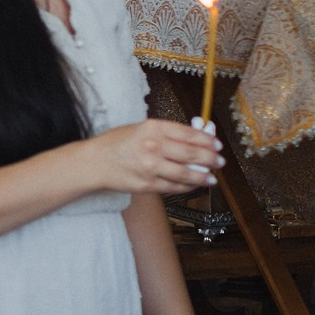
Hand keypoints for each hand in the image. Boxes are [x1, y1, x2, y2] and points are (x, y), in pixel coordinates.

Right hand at [86, 119, 221, 194]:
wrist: (95, 162)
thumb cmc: (117, 143)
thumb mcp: (141, 128)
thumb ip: (167, 133)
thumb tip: (196, 137)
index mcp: (153, 128)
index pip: (189, 134)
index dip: (207, 140)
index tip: (217, 144)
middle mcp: (153, 146)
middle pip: (192, 153)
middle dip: (211, 159)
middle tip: (220, 161)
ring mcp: (151, 167)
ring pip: (186, 173)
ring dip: (203, 176)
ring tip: (212, 177)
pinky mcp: (148, 184)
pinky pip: (174, 187)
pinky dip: (187, 186)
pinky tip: (193, 185)